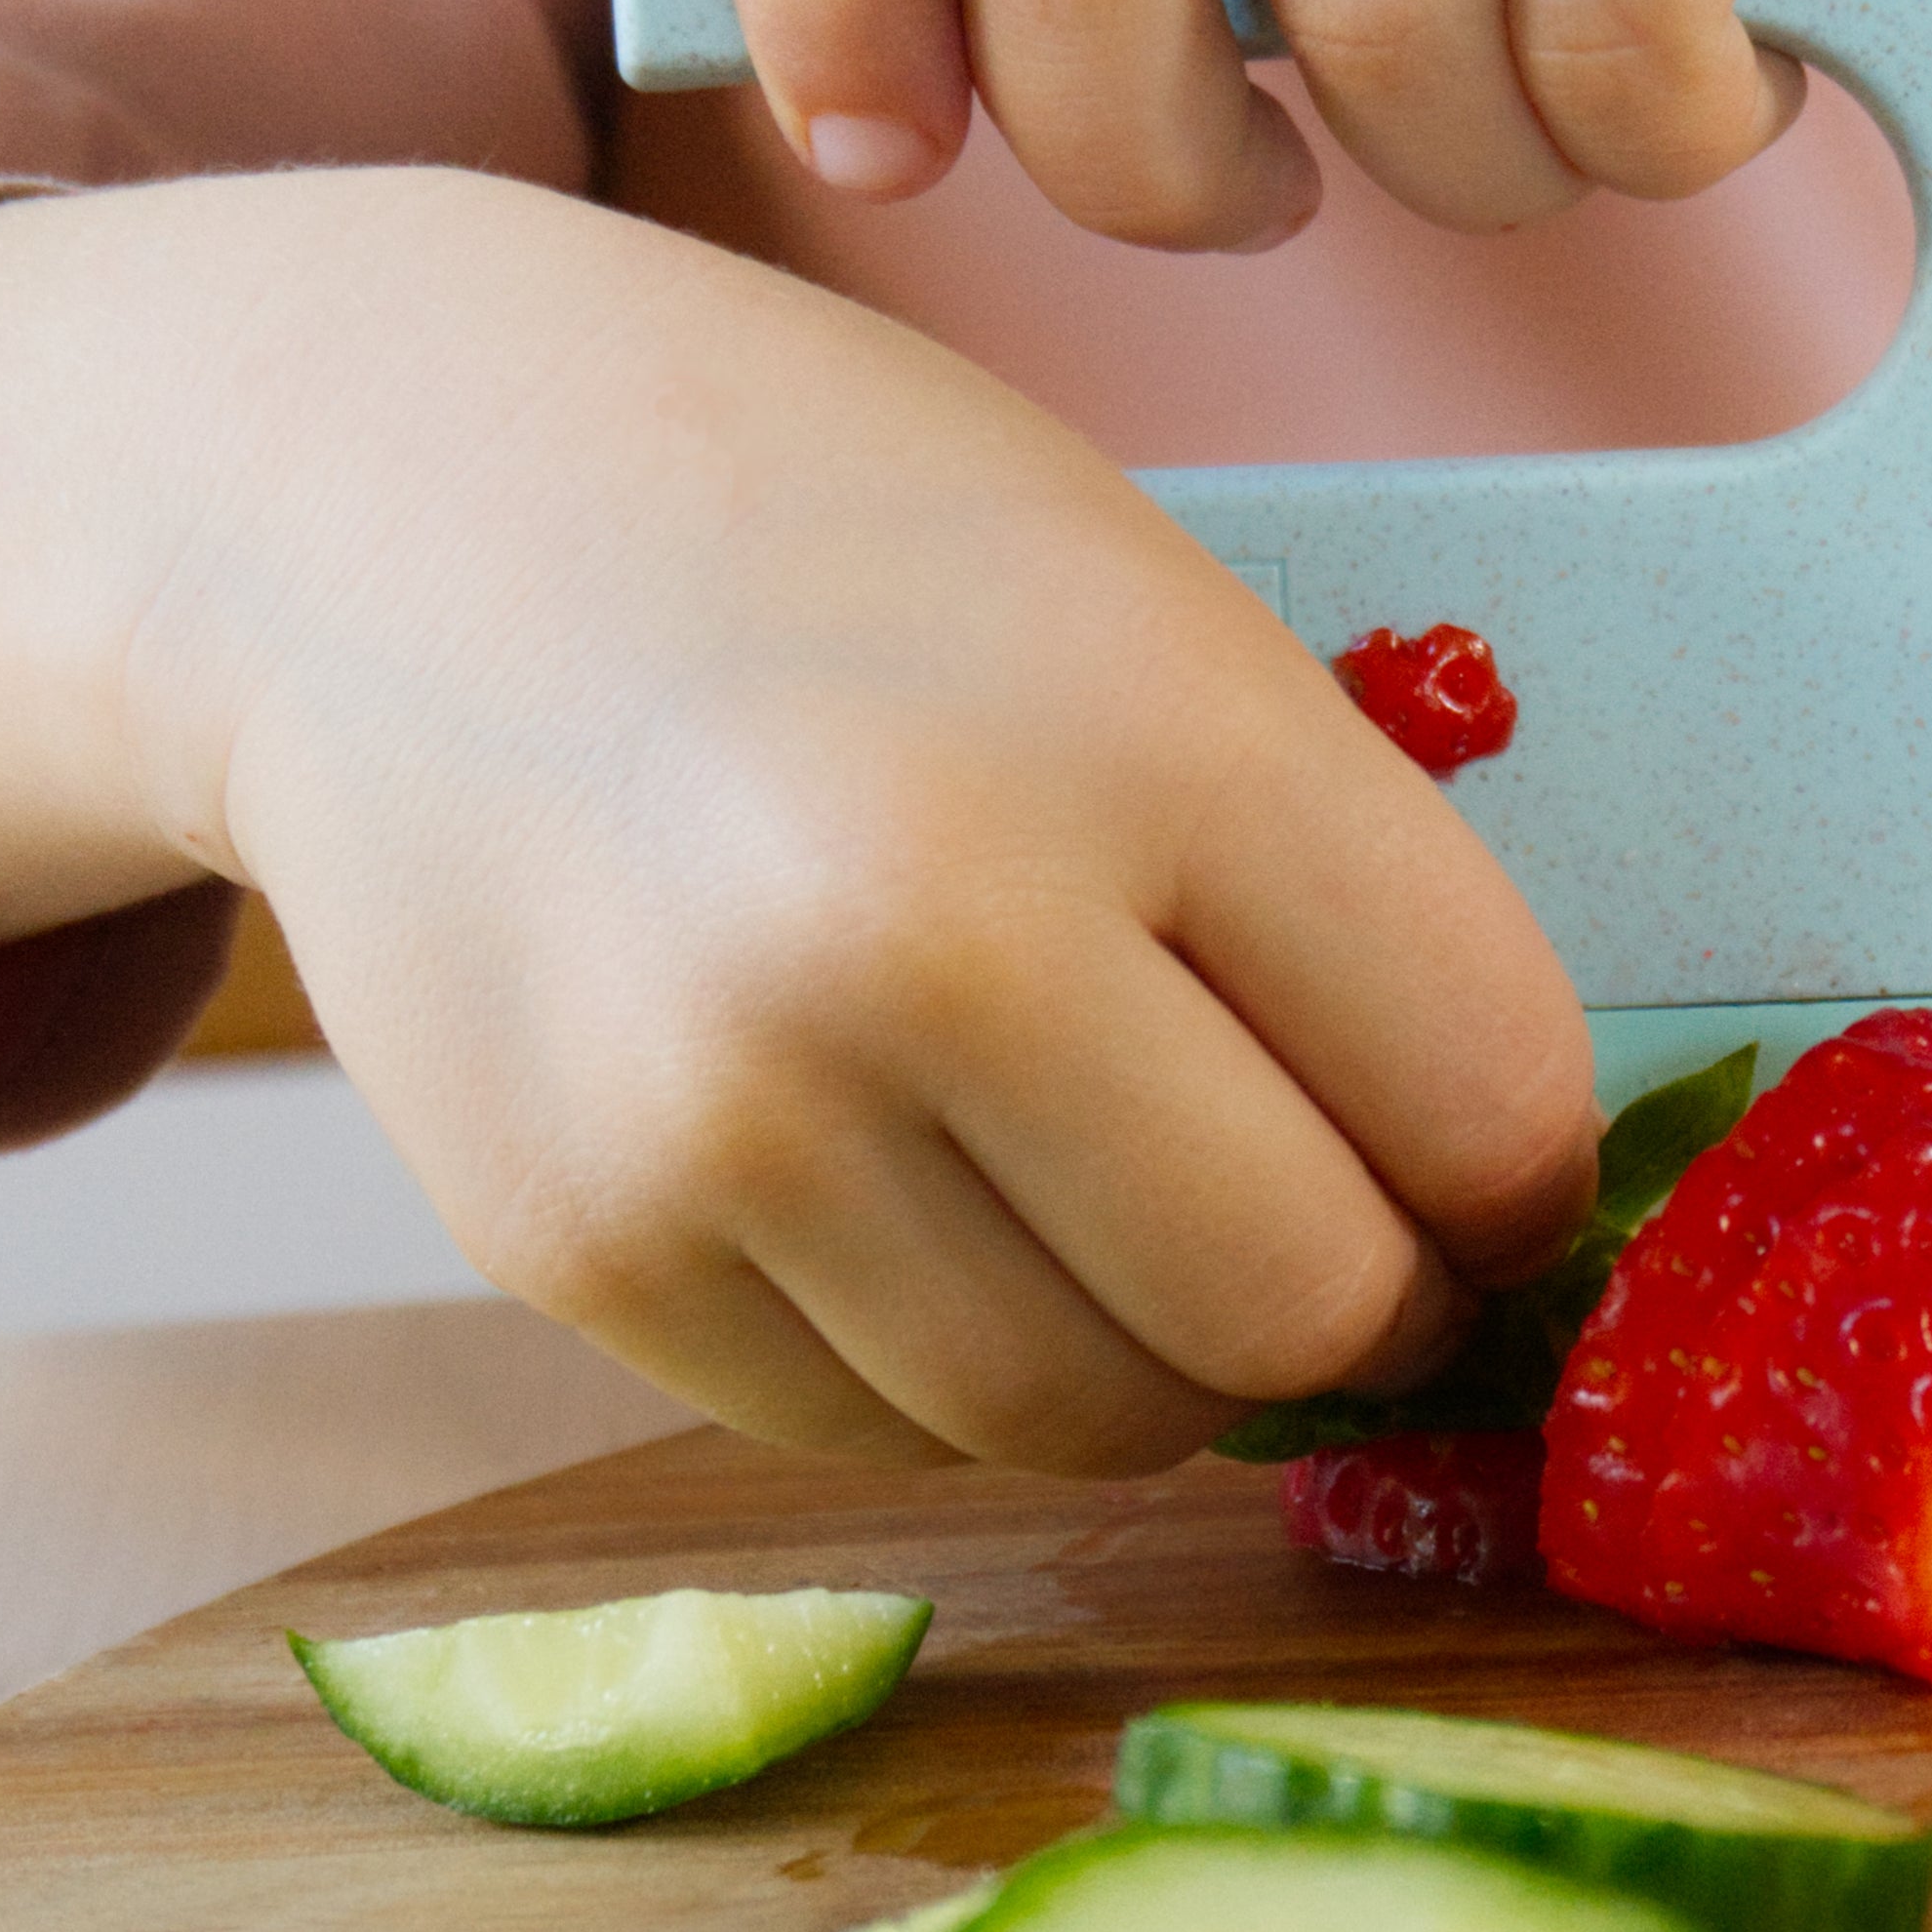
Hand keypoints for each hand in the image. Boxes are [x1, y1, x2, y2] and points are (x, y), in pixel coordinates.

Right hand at [0, 172, 1598, 1467]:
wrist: (403, 501)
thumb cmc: (839, 522)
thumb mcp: (1148, 607)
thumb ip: (1331, 885)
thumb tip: (1480, 1194)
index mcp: (1146, 733)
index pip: (1486, 1097)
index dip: (1528, 1169)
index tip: (1493, 1166)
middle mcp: (926, 937)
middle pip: (1305, 1312)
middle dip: (1372, 1299)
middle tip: (1343, 1227)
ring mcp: (724, 1116)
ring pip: (1098, 1425)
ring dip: (1167, 1358)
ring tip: (1124, 1201)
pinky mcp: (572, 1241)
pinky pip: (885, 1431)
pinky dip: (961, 1359)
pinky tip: (926, 1191)